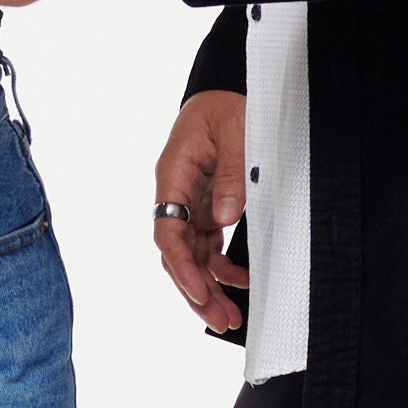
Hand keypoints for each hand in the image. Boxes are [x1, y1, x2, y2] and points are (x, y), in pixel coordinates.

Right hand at [154, 90, 248, 331]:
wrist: (227, 86)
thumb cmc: (227, 103)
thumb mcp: (236, 131)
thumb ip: (232, 174)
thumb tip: (227, 219)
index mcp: (173, 173)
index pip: (167, 231)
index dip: (181, 267)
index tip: (200, 292)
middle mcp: (176, 192)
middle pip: (176, 252)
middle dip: (195, 290)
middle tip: (221, 321)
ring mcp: (191, 200)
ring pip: (191, 254)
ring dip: (208, 286)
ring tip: (231, 316)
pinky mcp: (207, 203)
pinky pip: (207, 243)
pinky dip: (221, 266)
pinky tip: (240, 280)